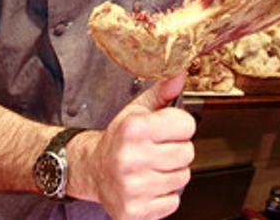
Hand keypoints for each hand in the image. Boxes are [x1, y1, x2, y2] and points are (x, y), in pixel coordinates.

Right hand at [73, 74, 195, 219]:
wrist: (92, 170)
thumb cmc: (119, 140)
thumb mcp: (136, 111)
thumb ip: (161, 93)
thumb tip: (180, 74)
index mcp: (133, 129)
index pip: (186, 125)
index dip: (180, 126)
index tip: (167, 129)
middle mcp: (131, 159)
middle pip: (187, 153)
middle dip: (177, 150)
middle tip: (158, 150)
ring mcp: (132, 188)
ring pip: (182, 178)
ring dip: (171, 173)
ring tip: (152, 168)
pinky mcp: (134, 211)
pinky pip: (173, 202)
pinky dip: (164, 195)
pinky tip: (148, 186)